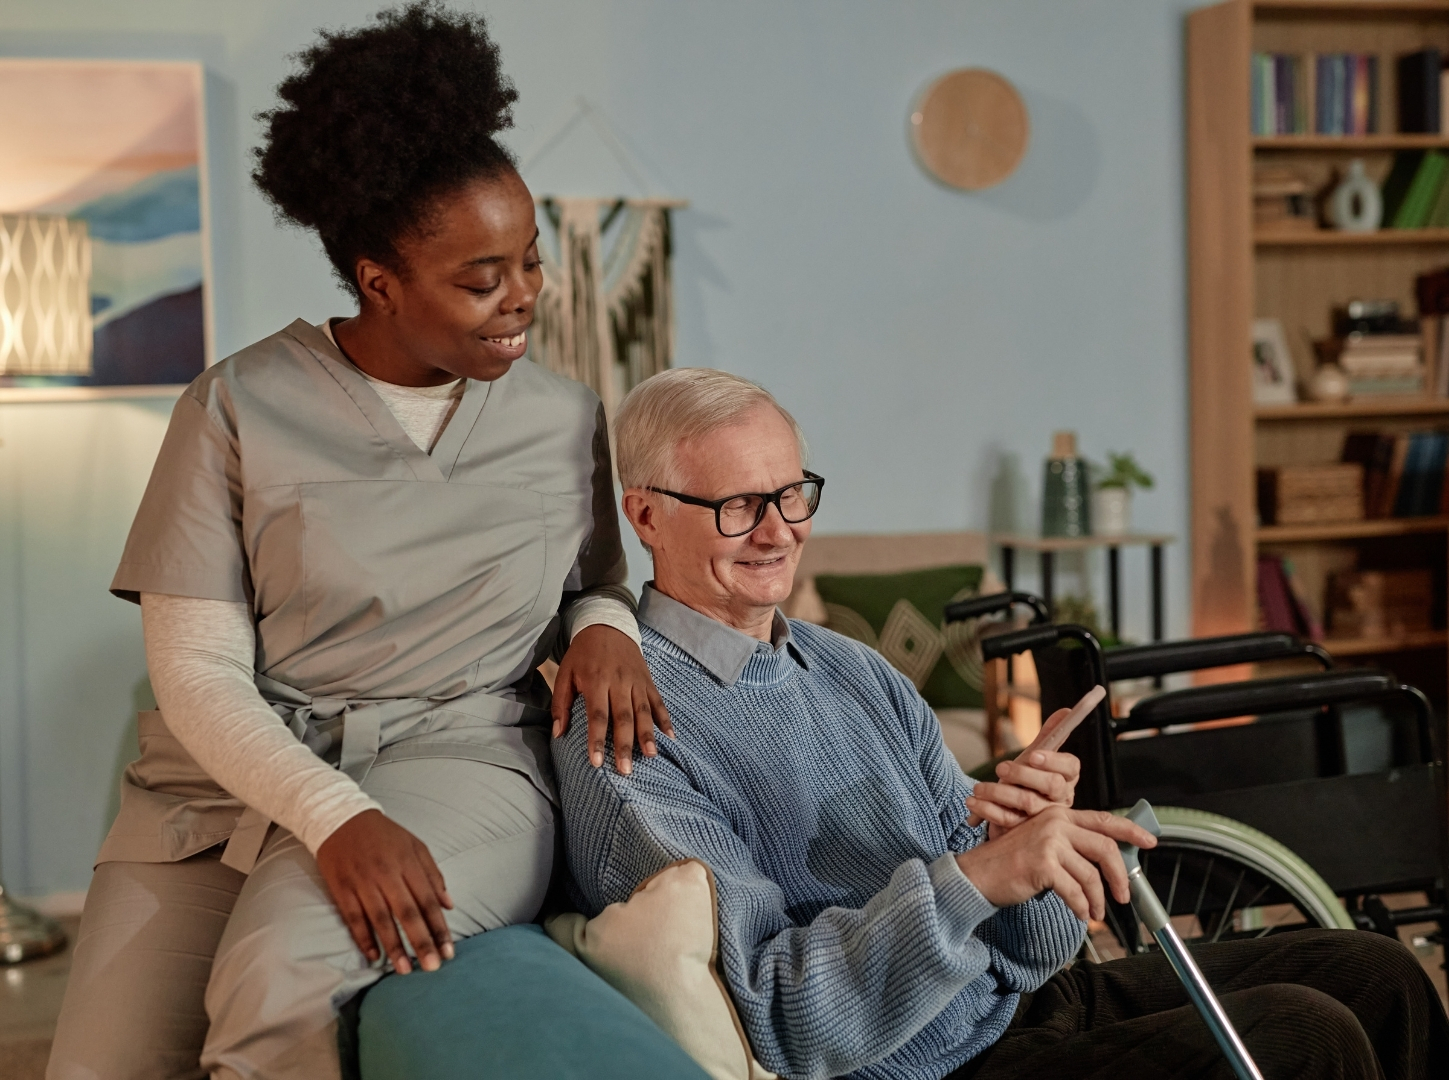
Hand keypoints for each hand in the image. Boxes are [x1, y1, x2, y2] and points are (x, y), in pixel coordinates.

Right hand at [315, 809, 453, 974]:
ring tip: (404, 970)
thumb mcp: (415, 846)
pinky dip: (363, 938)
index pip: (428, 900)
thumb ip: (433, 874)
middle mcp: (386, 873)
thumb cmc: (384, 835)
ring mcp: (362, 882)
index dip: (439, 927)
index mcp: (408, 862)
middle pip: (407, 912)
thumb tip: (449, 905)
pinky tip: (374, 956)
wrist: (341, 818)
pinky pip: (353, 917)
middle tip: (432, 967)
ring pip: (380, 919)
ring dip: (393, 946)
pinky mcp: (341, 888)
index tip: (449, 951)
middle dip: (421, 942)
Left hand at [551, 624, 672, 774]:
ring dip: (647, 735)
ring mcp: (636, 681)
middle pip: (623, 717)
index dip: (597, 740)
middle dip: (624, 745)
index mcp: (596, 681)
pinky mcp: (648, 681)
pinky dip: (665, 719)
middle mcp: (619, 682)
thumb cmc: (582, 654)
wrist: (607, 625)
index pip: (597, 715)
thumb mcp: (564, 673)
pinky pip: (658, 702)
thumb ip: (561, 703)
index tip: (596, 762)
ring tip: (650, 756)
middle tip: (626, 770)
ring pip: (643, 711)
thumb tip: (558, 733)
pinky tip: (670, 737)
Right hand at [955, 805, 1155, 921]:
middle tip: (1123, 897)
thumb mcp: (1043, 845)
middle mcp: (1056, 823)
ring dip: (1098, 899)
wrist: (977, 875)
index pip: (1103, 820)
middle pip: (1105, 847)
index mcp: (1058, 815)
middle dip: (1120, 876)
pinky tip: (1080, 914)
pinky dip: (1082, 906)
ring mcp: (1049, 842)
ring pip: (1091, 875)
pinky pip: (1075, 891)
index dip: (1130, 830)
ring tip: (1095, 913)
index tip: (1150, 841)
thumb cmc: (1010, 864)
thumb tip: (1106, 865)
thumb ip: (1071, 847)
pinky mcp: (1044, 864)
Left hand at [966, 707, 1079, 836]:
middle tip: (1001, 768)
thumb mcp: (1036, 757)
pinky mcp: (1024, 832)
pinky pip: (1007, 820)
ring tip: (978, 786)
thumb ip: (1050, 735)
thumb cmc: (1027, 780)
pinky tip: (972, 801)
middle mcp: (1060, 800)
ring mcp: (1043, 818)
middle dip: (1024, 773)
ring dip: (999, 791)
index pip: (1071, 767)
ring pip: (1027, 802)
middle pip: (1052, 785)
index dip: (1053, 760)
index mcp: (1066, 779)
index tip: (1032, 754)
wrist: (1007, 812)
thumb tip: (1066, 709)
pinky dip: (986, 809)